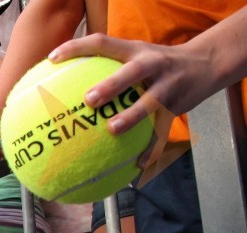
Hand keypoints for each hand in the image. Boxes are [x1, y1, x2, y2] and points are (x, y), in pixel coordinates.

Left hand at [48, 34, 212, 134]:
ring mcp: (167, 85)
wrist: (204, 64)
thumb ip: (103, 66)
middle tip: (89, 99)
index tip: (52, 59)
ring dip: (132, 116)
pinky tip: (137, 166)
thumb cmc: (154, 65)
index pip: (103, 43)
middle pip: (133, 72)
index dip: (77, 48)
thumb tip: (59, 88)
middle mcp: (152, 64)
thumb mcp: (133, 55)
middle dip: (111, 85)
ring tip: (112, 129)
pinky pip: (162, 131)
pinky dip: (150, 149)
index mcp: (134, 51)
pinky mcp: (176, 106)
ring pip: (151, 101)